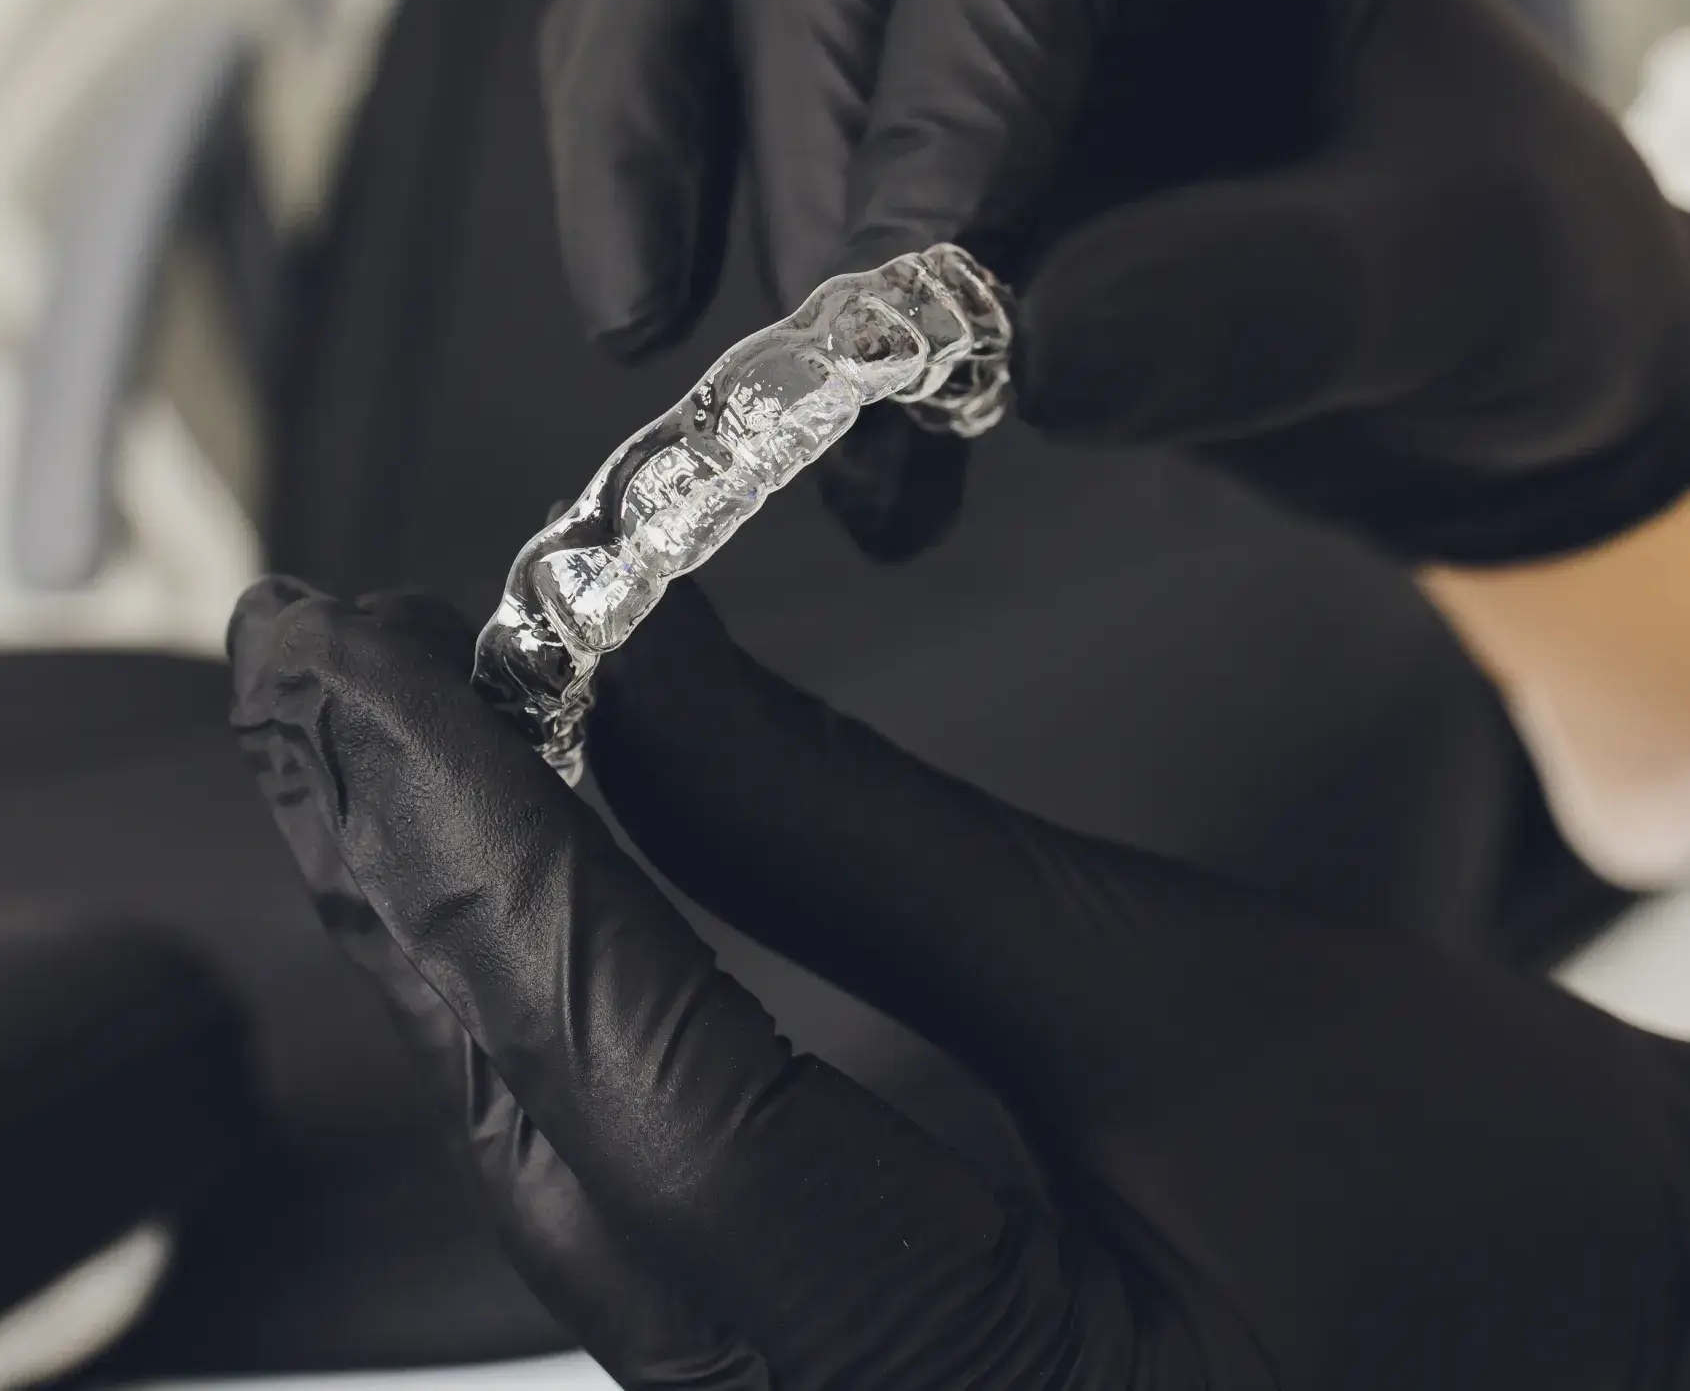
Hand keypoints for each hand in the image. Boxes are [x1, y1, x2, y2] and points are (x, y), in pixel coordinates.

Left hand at [230, 574, 1687, 1388]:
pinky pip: (640, 1190)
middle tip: (305, 656)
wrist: (1630, 1359)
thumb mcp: (1176, 997)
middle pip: (547, 1130)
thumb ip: (866, 847)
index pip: (621, 1075)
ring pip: (565, 1160)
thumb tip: (645, 666)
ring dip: (463, 927)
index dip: (469, 828)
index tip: (348, 642)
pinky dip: (560, 1005)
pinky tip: (510, 879)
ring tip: (368, 732)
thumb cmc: (1506, 1220)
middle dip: (408, 867)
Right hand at [541, 0, 1689, 565]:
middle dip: (818, 211)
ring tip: (705, 382)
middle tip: (876, 441)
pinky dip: (633, 170)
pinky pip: (672, 58)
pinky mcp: (855, 87)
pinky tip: (664, 314)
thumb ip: (1277, 298)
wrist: (1431, 341)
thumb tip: (1031, 351)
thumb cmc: (1477, 273)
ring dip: (667, 176)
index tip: (928, 332)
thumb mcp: (1458, 279)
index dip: (938, 114)